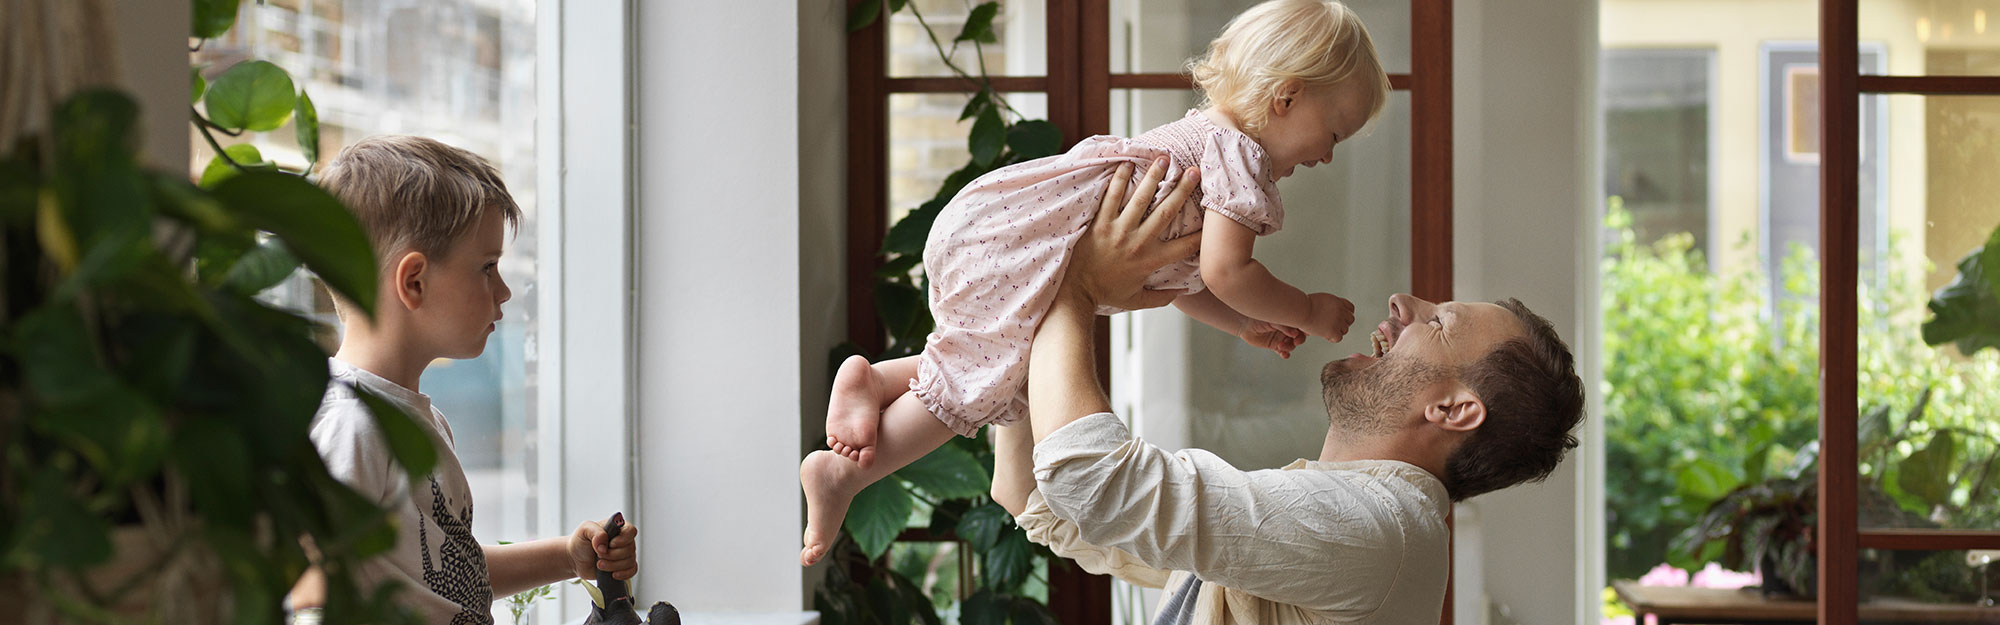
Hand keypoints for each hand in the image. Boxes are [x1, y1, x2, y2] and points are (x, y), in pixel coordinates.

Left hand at [568, 517, 638, 580]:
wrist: (575, 559)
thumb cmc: (581, 542)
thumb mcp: (584, 530)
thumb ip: (595, 531)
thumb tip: (604, 541)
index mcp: (617, 529)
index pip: (630, 531)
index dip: (623, 539)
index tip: (610, 544)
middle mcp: (623, 541)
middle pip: (630, 549)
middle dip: (613, 555)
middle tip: (599, 555)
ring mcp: (624, 554)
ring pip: (630, 561)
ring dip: (613, 565)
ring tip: (599, 564)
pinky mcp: (623, 567)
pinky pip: (632, 570)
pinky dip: (623, 574)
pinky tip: (613, 574)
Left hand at [1060, 158, 1202, 310]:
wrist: (1075, 292)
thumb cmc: (1106, 295)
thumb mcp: (1137, 301)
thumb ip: (1160, 298)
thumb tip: (1181, 292)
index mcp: (1151, 260)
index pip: (1184, 246)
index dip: (1202, 235)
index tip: (1214, 219)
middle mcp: (1138, 242)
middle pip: (1166, 212)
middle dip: (1181, 190)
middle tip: (1194, 171)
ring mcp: (1118, 230)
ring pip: (1139, 200)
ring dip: (1153, 177)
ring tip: (1164, 158)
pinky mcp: (1099, 223)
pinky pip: (1111, 198)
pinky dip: (1119, 180)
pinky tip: (1127, 164)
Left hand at [1239, 320, 1304, 358]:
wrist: (1245, 324)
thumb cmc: (1258, 317)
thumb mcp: (1273, 319)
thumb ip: (1284, 326)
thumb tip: (1295, 334)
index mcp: (1288, 320)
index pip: (1301, 326)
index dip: (1305, 330)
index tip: (1305, 333)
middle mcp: (1286, 330)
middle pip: (1298, 337)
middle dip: (1299, 340)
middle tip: (1295, 342)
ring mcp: (1281, 338)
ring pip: (1291, 345)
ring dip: (1289, 347)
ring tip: (1280, 346)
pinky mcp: (1274, 346)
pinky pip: (1283, 352)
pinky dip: (1285, 354)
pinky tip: (1284, 355)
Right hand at [1301, 293, 1355, 341]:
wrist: (1301, 310)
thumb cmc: (1305, 305)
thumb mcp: (1321, 300)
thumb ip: (1330, 305)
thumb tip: (1330, 311)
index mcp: (1337, 301)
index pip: (1350, 308)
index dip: (1346, 314)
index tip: (1340, 317)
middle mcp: (1340, 310)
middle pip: (1350, 319)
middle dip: (1343, 323)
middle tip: (1333, 326)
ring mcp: (1338, 321)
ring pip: (1345, 330)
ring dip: (1337, 331)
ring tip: (1326, 330)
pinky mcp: (1333, 330)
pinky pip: (1339, 338)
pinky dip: (1332, 338)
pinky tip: (1325, 335)